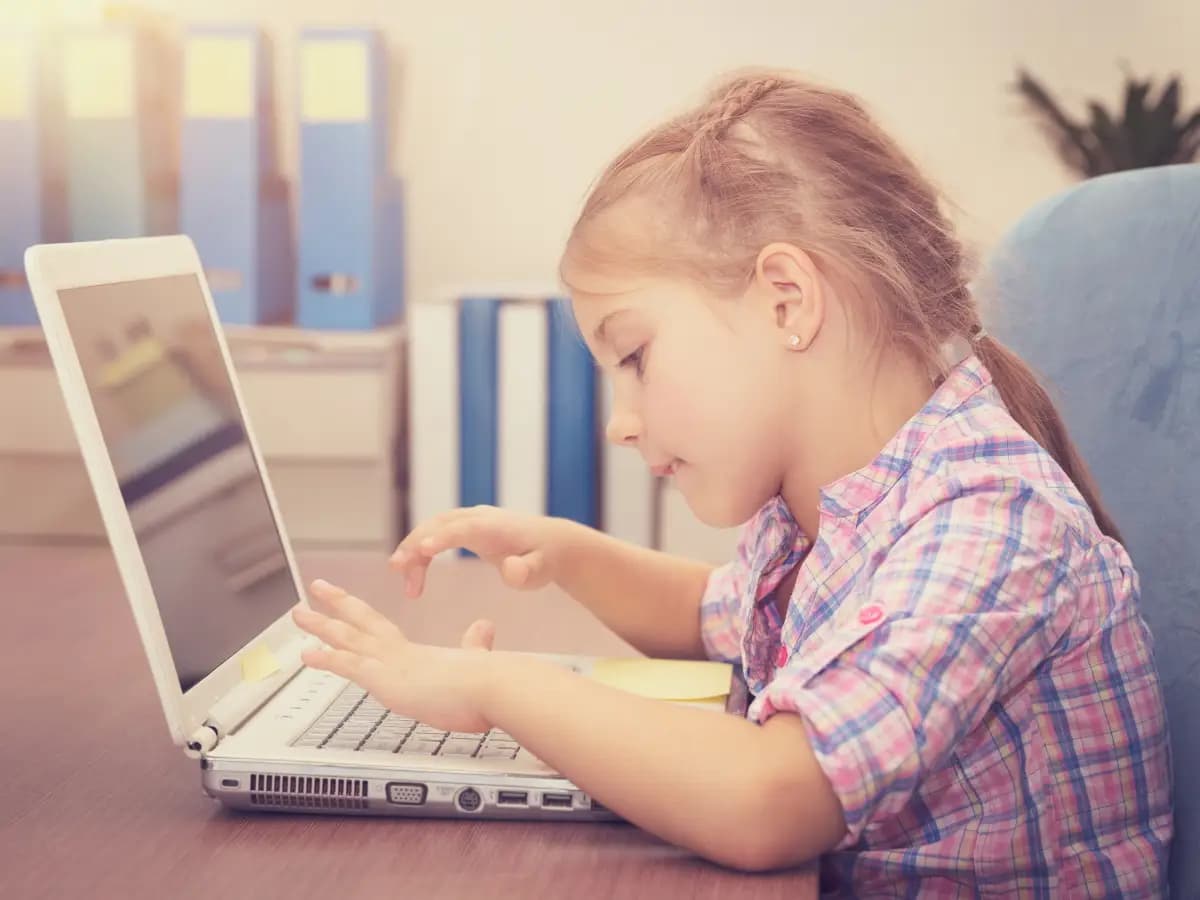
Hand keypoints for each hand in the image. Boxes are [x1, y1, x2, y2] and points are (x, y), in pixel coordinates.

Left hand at [292, 578, 499, 732]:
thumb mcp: (476, 660)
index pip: (380, 627)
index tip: (345, 602)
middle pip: (359, 621)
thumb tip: (484, 626)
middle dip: (334, 605)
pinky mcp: (385, 679)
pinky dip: (325, 658)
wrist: (490, 687)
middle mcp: (398, 652)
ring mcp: (390, 663)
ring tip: (297, 614)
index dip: (359, 614)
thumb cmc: (485, 684)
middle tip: (314, 589)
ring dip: (319, 625)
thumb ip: (474, 644)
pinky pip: (348, 665)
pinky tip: (306, 654)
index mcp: (416, 652)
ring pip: (347, 637)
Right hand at [389, 506, 576, 597]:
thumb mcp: (540, 571)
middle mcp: (478, 518)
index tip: (423, 550)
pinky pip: (433, 537)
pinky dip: (419, 556)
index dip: (443, 537)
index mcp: (495, 527)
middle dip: (415, 544)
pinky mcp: (463, 528)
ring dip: (412, 553)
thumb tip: (512, 570)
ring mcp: (468, 520)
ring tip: (408, 589)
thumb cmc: (545, 560)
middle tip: (397, 570)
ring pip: (431, 529)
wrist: (551, 544)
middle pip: (439, 525)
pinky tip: (414, 582)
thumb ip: (525, 572)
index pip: (464, 528)